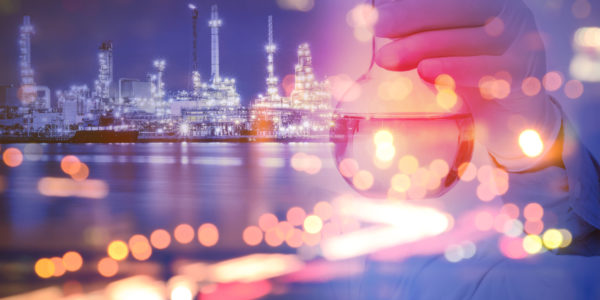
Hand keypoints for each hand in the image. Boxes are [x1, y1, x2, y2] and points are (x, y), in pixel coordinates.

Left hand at [374, 0, 560, 170]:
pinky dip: (455, 69)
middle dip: (413, 16)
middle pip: (459, 8)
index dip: (413, 4)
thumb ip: (421, 35)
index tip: (376, 12)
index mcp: (491, 3)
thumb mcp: (443, 53)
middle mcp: (512, 14)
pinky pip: (488, 69)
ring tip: (388, 58)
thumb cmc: (472, 79)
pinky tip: (425, 72)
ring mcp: (523, 42)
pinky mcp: (526, 75)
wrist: (514, 122)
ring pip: (470, 38)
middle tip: (376, 26)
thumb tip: (380, 21)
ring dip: (424, 46)